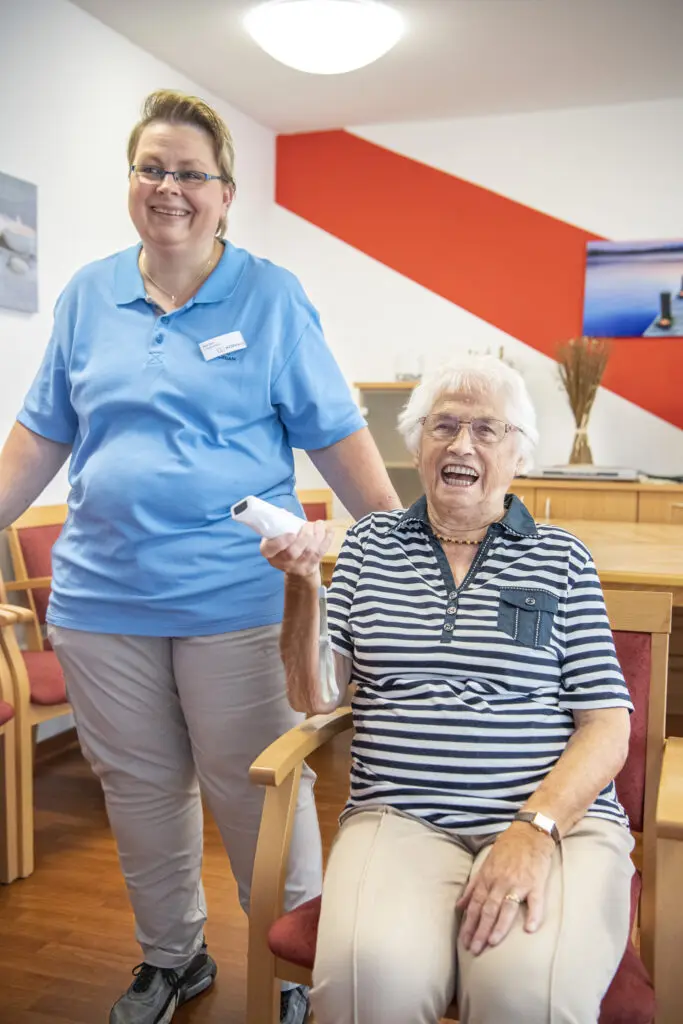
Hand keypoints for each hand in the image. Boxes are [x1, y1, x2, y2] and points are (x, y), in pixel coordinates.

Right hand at [260, 520, 332, 578]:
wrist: (296, 568)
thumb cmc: (285, 545)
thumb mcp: (276, 536)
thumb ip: (280, 525)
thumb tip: (286, 514)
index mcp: (270, 552)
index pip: (271, 549)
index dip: (281, 542)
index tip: (292, 533)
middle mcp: (282, 562)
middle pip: (292, 552)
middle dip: (304, 536)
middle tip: (308, 524)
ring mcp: (297, 567)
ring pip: (309, 552)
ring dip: (317, 535)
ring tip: (319, 524)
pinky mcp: (311, 567)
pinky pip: (320, 553)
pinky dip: (327, 539)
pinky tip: (329, 530)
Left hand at [457, 823, 553, 955]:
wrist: (531, 832)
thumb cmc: (507, 848)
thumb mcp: (485, 864)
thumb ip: (473, 886)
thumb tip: (459, 906)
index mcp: (487, 878)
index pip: (475, 906)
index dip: (468, 925)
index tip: (464, 943)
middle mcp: (500, 881)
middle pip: (488, 910)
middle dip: (480, 931)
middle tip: (474, 950)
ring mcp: (518, 882)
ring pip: (507, 907)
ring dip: (499, 926)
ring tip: (492, 943)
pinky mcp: (536, 882)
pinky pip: (535, 901)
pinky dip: (533, 914)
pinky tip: (530, 929)